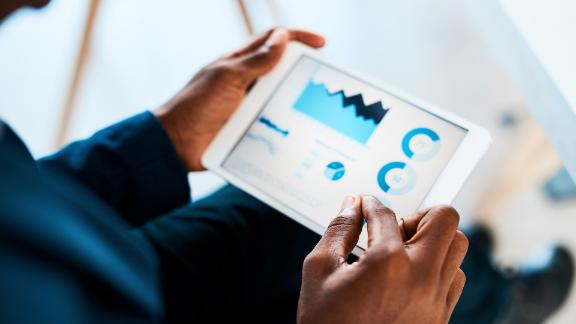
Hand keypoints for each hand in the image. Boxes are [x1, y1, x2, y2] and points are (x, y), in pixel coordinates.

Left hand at [154, 28, 324, 170]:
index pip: (272, 41)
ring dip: (297, 100)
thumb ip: (256, 61)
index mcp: (239, 64)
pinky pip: (273, 124)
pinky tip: (302, 130)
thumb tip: (282, 37)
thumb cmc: (197, 105)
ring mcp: (248, 106)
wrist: (177, 144)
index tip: (321, 44)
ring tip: (319, 107)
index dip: (297, 38)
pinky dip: (287, 125)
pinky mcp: (248, 128)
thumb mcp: (228, 78)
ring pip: (280, 98)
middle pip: (281, 70)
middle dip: (303, 70)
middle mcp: (246, 82)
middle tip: (325, 79)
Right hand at [298, 195, 467, 323]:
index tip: (365, 205)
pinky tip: (412, 276)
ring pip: (457, 247)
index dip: (370, 204)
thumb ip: (338, 231)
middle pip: (444, 217)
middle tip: (395, 228)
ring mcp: (436, 298)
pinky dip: (439, 269)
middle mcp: (420, 277)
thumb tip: (351, 205)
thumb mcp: (319, 271)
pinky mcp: (441, 317)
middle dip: (417, 214)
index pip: (385, 213)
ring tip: (404, 253)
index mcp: (387, 262)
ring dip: (433, 241)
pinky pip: (456, 278)